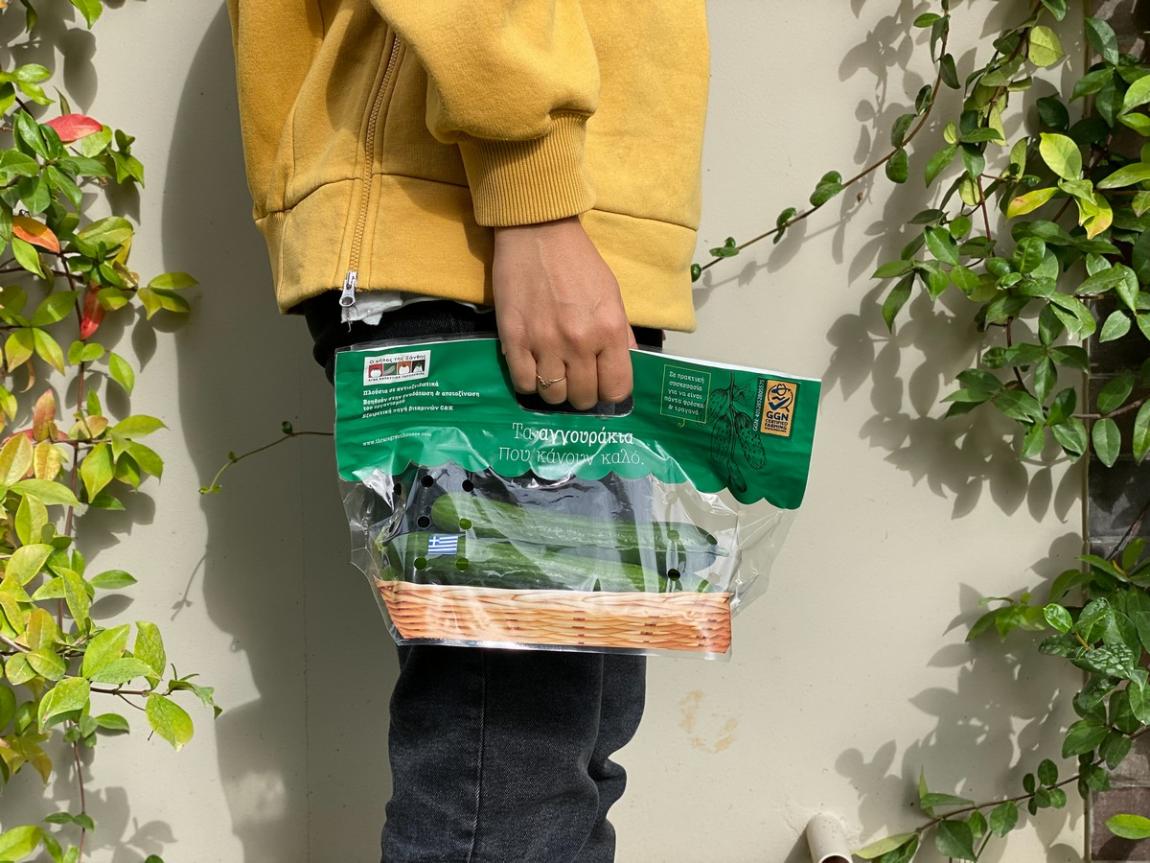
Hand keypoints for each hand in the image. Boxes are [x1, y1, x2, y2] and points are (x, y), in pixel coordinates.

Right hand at [492, 216, 636, 409]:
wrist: (537, 233)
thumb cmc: (578, 262)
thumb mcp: (612, 295)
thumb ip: (621, 335)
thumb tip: (626, 366)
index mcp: (609, 331)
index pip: (616, 389)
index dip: (610, 393)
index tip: (602, 386)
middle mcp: (580, 342)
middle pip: (583, 397)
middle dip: (582, 393)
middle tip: (576, 379)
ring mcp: (545, 343)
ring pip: (553, 396)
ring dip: (555, 390)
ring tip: (553, 374)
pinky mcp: (514, 340)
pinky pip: (523, 383)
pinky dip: (530, 383)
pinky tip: (533, 369)